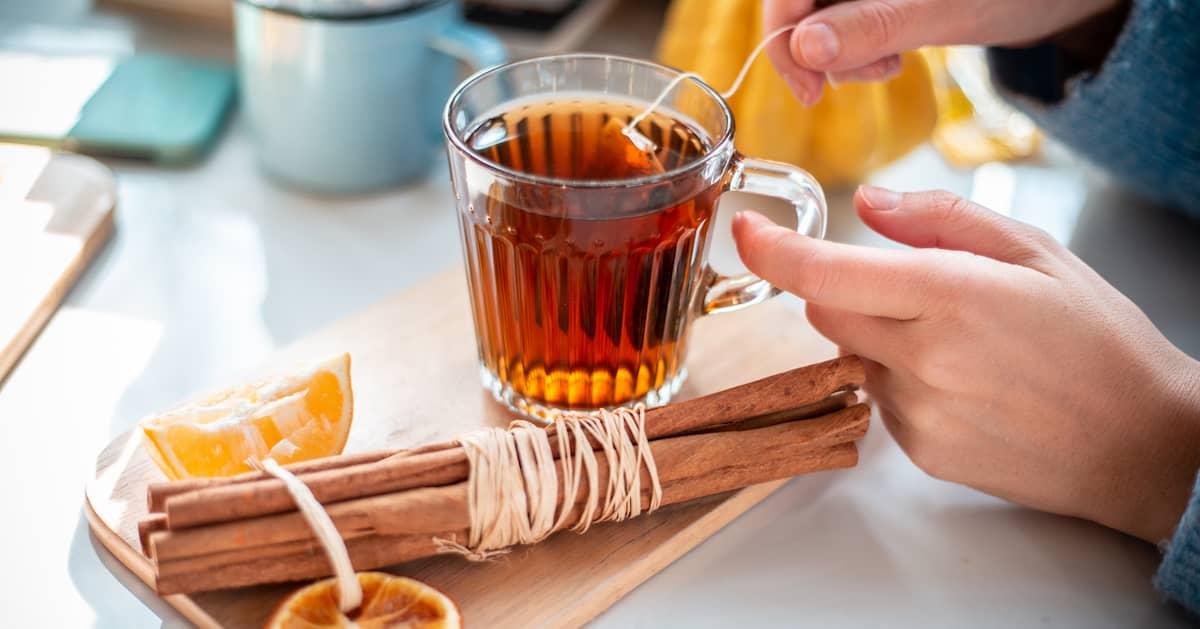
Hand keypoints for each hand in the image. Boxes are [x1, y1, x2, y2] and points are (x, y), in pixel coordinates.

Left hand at [732, 186, 1199, 542]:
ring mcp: (917, 412)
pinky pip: (878, 400)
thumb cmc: (1098, 342)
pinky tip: (965, 386)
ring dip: (879, 339)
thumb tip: (872, 204)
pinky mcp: (920, 452)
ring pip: (852, 355)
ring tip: (961, 347)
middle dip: (844, 288)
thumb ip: (943, 218)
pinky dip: (902, 383)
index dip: (772, 250)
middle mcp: (922, 358)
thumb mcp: (1035, 253)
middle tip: (914, 289)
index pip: (824, 271)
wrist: (1139, 444)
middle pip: (824, 310)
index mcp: (949, 295)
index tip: (747, 231)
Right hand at [763, 0, 1121, 103]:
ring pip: (814, 21)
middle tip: (872, 73)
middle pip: (797, 8)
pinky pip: (838, 24)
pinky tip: (891, 56)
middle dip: (818, 51)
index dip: (784, 38)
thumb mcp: (942, 11)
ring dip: (839, 56)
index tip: (809, 88)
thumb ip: (872, 26)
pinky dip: (855, 51)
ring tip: (890, 64)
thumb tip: (806, 48)